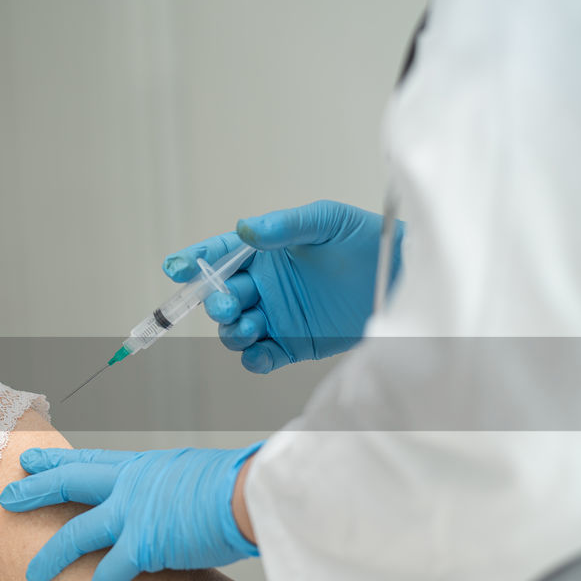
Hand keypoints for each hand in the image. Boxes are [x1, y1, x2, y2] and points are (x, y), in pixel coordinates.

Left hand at [0, 446, 259, 580]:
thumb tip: (165, 496)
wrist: (248, 495)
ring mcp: (132, 514)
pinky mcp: (144, 544)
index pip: (87, 460)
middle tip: (7, 497)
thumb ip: (166, 486)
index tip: (29, 460)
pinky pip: (110, 572)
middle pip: (68, 484)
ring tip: (33, 574)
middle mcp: (128, 485)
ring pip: (76, 534)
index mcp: (140, 466)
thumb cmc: (233, 485)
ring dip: (53, 556)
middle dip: (34, 491)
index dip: (55, 461)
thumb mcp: (190, 473)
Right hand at [163, 200, 402, 372]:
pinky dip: (254, 359)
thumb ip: (284, 226)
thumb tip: (244, 229)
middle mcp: (265, 285)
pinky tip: (262, 351)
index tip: (176, 269)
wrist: (404, 277)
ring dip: (233, 330)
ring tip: (249, 326)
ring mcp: (277, 317)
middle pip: (221, 298)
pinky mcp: (294, 345)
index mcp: (265, 253)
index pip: (219, 255)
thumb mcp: (325, 222)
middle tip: (228, 303)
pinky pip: (261, 357)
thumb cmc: (366, 241)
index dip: (194, 261)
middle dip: (215, 302)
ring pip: (235, 330)